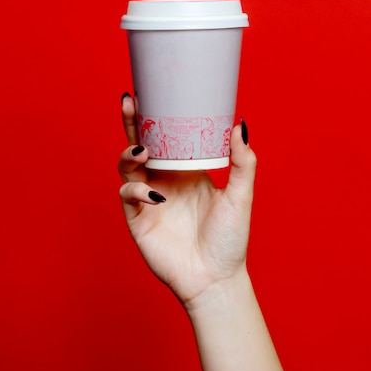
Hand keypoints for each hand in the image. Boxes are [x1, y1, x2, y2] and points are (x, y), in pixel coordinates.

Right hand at [118, 94, 256, 309]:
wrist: (216, 279)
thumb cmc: (230, 239)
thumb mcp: (240, 196)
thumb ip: (243, 162)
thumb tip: (240, 124)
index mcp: (184, 170)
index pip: (166, 136)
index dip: (156, 115)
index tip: (153, 91)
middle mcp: (163, 179)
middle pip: (140, 143)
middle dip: (131, 122)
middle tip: (129, 101)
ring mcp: (148, 198)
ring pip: (127, 166)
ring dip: (130, 153)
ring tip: (142, 150)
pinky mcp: (138, 219)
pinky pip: (129, 196)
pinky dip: (138, 191)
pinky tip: (156, 195)